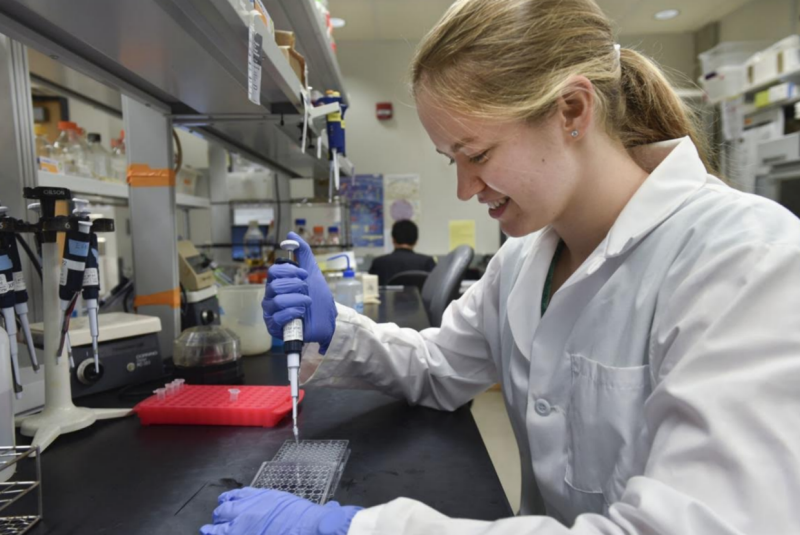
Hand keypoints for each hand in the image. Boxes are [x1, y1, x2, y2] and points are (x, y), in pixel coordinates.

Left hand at [200, 488, 360, 534]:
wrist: (308, 529)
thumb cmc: (308, 521)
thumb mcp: (305, 509)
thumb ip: (305, 508)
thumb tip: (332, 508)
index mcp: (265, 497)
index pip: (242, 495)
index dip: (232, 499)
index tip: (228, 500)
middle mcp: (250, 506)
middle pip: (227, 506)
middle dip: (221, 512)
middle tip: (217, 516)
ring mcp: (243, 522)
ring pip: (220, 520)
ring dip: (214, 525)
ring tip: (208, 528)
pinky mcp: (241, 533)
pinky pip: (220, 533)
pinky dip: (212, 532)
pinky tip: (206, 532)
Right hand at [263, 232, 336, 350]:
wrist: (328, 321)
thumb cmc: (318, 298)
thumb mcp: (312, 272)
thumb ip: (302, 253)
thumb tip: (291, 235)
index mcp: (278, 283)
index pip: (274, 271)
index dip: (290, 271)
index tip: (304, 275)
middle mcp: (271, 296)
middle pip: (274, 285)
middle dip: (296, 286)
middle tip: (307, 290)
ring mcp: (272, 312)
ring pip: (277, 301)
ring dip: (298, 300)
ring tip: (308, 303)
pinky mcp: (275, 327)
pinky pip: (278, 317)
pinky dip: (293, 312)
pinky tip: (301, 313)